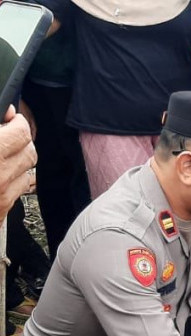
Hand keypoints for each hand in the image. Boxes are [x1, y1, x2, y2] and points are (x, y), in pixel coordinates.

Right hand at [0, 105, 37, 220]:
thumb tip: (6, 113)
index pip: (22, 132)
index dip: (18, 122)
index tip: (11, 118)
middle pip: (30, 152)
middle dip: (21, 141)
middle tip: (7, 135)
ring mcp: (2, 195)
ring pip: (28, 172)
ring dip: (19, 161)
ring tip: (2, 156)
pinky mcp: (1, 211)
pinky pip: (20, 190)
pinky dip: (14, 181)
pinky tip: (0, 176)